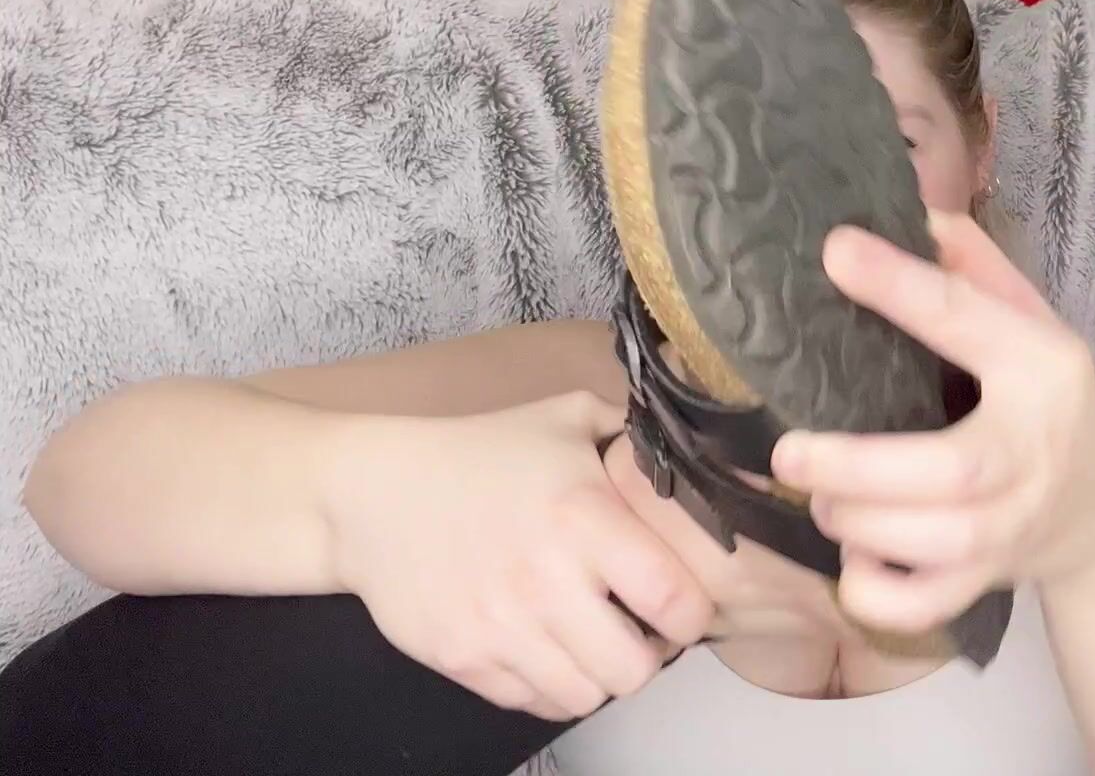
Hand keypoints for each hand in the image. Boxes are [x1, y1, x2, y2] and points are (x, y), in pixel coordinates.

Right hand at [322, 392, 712, 720]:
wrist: (371, 494)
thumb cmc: (479, 452)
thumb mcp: (565, 417)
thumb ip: (634, 430)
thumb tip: (696, 442)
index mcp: (582, 515)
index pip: (674, 599)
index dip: (691, 612)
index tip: (681, 603)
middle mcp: (544, 578)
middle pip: (636, 670)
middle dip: (647, 655)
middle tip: (637, 630)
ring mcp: (499, 626)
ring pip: (587, 697)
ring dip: (599, 675)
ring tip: (591, 640)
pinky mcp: (462, 658)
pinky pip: (534, 703)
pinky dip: (550, 686)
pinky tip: (546, 647)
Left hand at [770, 210, 1094, 634]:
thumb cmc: (1054, 404)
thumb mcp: (1036, 324)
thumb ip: (978, 269)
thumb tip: (915, 209)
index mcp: (1043, 368)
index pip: (969, 320)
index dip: (900, 285)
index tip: (834, 252)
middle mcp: (1032, 452)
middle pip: (948, 471)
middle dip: (855, 466)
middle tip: (790, 450)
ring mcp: (1010, 529)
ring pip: (926, 544)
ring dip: (853, 520)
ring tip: (821, 491)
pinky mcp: (986, 583)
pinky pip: (920, 606)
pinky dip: (872, 591)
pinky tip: (856, 555)